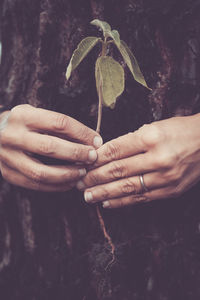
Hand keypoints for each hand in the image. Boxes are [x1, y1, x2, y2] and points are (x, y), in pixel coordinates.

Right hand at [0, 104, 101, 190]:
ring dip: (67, 174)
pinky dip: (56, 186)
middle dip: (76, 154)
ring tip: (82, 172)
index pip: (59, 123)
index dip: (82, 133)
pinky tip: (69, 183)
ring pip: (42, 172)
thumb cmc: (24, 124)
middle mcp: (12, 136)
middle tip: (92, 157)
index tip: (97, 141)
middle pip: (50, 147)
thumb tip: (92, 140)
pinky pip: (35, 185)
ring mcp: (7, 157)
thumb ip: (60, 126)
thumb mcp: (38, 115)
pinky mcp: (8, 174)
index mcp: (23, 115)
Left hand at [77, 114, 199, 207]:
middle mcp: (157, 158)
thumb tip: (105, 154)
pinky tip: (107, 203)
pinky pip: (141, 198)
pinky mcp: (170, 190)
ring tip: (87, 196)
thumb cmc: (179, 131)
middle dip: (94, 178)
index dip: (96, 159)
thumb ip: (130, 141)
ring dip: (103, 193)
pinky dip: (122, 202)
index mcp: (151, 137)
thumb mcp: (154, 127)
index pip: (115, 150)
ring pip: (127, 187)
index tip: (83, 164)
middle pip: (118, 170)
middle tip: (79, 182)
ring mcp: (164, 177)